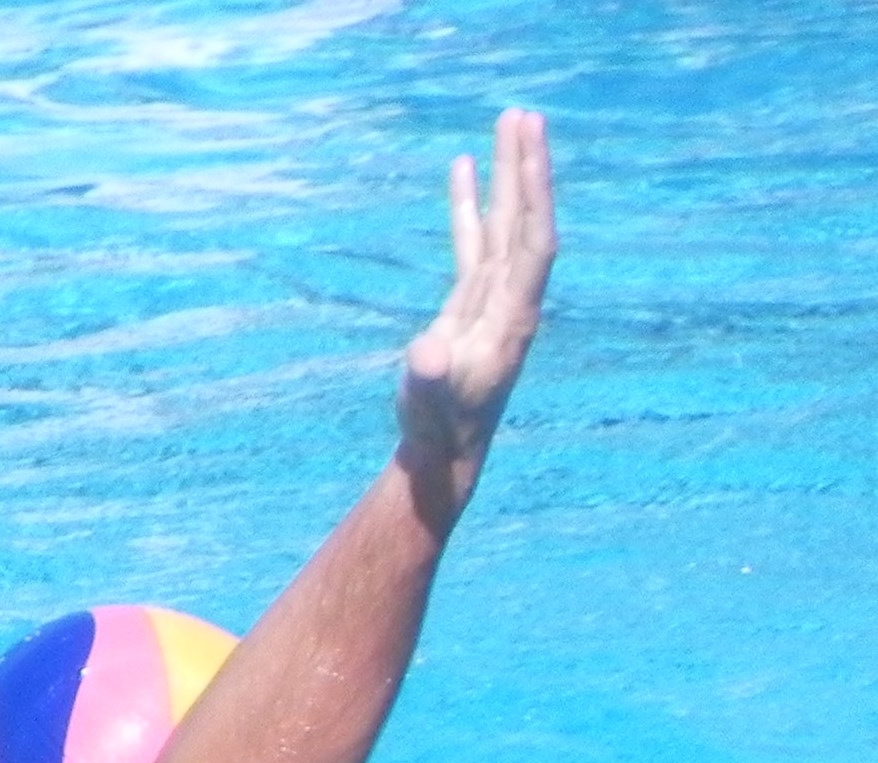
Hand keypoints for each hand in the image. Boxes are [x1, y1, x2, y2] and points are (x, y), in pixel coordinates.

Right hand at [395, 108, 556, 520]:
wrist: (442, 450)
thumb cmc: (438, 427)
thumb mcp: (430, 401)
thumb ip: (429, 375)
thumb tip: (427, 354)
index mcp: (513, 317)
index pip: (532, 242)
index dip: (533, 193)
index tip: (529, 147)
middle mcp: (512, 300)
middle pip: (525, 221)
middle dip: (526, 169)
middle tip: (524, 115)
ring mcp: (492, 298)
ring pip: (503, 225)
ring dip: (506, 176)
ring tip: (507, 125)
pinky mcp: (469, 302)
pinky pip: (473, 242)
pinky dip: (469, 205)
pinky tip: (464, 170)